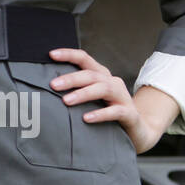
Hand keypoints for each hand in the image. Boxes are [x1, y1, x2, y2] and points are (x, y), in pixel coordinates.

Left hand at [46, 48, 164, 154]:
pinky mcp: (129, 114)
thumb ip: (75, 91)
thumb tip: (46, 88)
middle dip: (71, 79)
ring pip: (103, 89)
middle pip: (91, 75)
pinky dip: (100, 114)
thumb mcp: (91, 99)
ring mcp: (123, 97)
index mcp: (101, 76)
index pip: (85, 59)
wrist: (139, 130)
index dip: (68, 54)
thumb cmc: (108, 112)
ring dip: (83, 94)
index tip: (50, 54)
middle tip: (53, 85)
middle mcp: (112, 82)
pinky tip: (87, 118)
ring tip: (66, 101)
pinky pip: (115, 111)